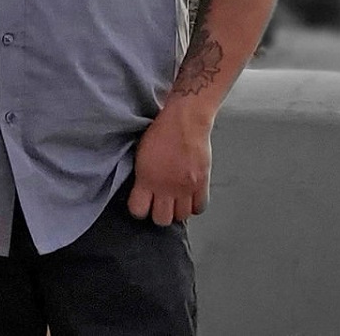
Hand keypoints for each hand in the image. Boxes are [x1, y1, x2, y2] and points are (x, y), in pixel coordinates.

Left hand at [128, 101, 212, 225]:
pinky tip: (190, 197)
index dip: (139, 210)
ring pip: (181, 216)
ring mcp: (185, 187)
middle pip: (161, 219)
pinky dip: (194, 205)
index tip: (141, 205)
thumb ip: (143, 176)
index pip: (138, 210)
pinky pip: (199, 208)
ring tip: (176, 199)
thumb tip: (142, 191)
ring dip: (177, 210)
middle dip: (159, 214)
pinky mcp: (201, 184)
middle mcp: (166, 187)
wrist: (186, 119)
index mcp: (147, 178)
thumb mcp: (142, 153)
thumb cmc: (163, 130)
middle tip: (160, 204)